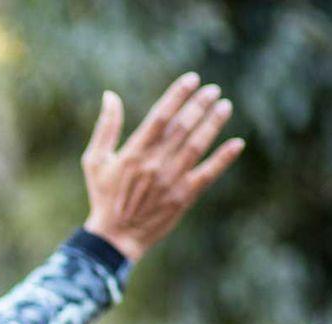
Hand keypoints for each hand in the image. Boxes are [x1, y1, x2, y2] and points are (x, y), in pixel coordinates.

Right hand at [80, 72, 243, 261]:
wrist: (116, 236)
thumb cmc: (104, 195)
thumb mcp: (94, 160)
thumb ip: (105, 127)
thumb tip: (110, 95)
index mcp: (133, 152)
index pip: (160, 116)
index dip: (177, 95)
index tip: (192, 79)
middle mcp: (154, 164)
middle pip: (182, 127)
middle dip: (199, 105)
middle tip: (213, 90)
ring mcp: (171, 180)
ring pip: (197, 145)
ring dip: (213, 124)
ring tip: (225, 106)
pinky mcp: (184, 196)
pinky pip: (208, 173)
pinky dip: (223, 158)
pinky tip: (237, 143)